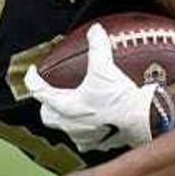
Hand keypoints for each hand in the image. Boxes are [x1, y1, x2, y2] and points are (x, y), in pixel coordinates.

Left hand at [26, 24, 166, 151]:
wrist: (142, 121)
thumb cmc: (119, 99)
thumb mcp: (106, 68)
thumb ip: (98, 46)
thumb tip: (95, 31)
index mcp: (65, 105)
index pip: (39, 92)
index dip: (32, 80)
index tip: (33, 73)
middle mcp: (70, 124)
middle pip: (48, 116)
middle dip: (47, 106)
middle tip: (53, 95)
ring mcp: (83, 136)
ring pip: (66, 129)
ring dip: (68, 119)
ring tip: (76, 109)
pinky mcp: (99, 144)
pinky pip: (89, 140)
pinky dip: (90, 132)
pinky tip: (99, 124)